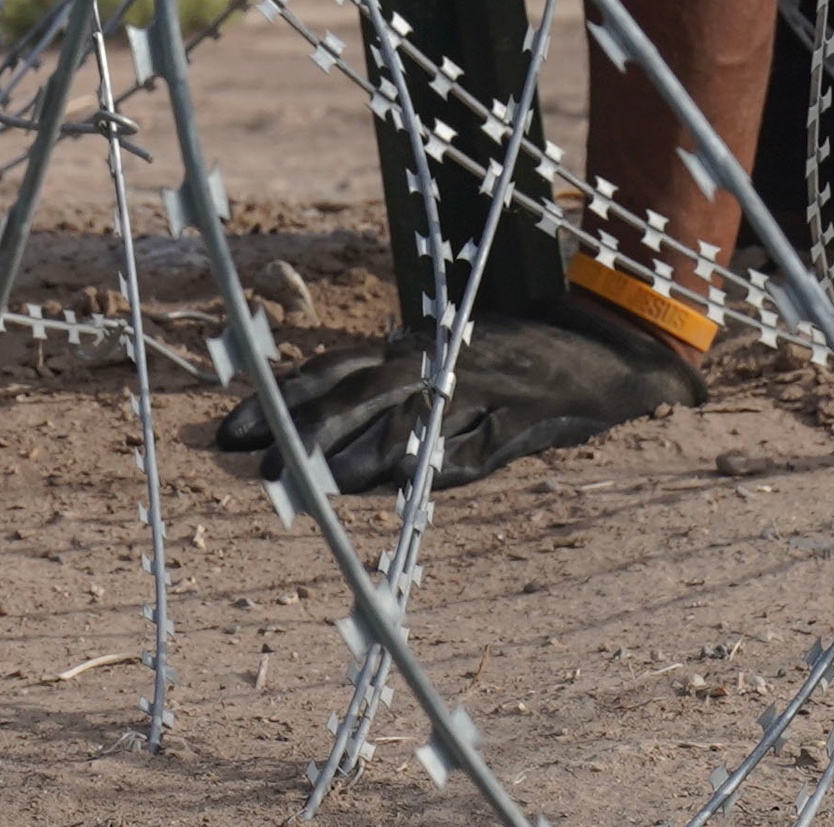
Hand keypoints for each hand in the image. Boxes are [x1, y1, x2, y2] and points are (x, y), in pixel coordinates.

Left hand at [213, 298, 700, 491]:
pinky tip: (404, 486)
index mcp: (409, 348)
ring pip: (408, 415)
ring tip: (318, 481)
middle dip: (302, 427)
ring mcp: (477, 385)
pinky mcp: (519, 416)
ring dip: (360, 448)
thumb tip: (336, 461)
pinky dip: (437, 462)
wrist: (603, 353)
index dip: (278, 399)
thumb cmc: (507, 363)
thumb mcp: (440, 371)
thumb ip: (390, 407)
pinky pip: (472, 443)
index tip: (230, 433)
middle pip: (356, 390)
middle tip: (256, 465)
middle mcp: (434, 360)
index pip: (330, 370)